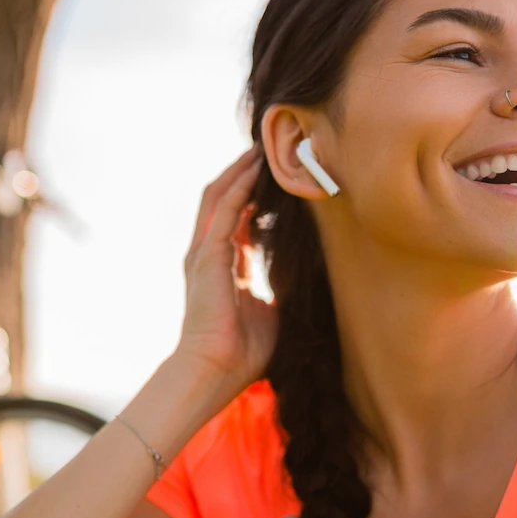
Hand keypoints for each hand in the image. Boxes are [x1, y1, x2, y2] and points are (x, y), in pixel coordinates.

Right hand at [174, 147, 277, 392]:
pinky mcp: (206, 256)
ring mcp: (204, 252)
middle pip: (224, 198)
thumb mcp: (273, 313)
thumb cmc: (243, 352)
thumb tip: (312, 280)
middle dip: (244, 172)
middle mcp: (210, 254)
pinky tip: (256, 170)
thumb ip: (283, 290)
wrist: (215, 370)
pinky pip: (223, 210)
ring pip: (219, 195)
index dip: (256, 196)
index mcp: (224, 266)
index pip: (238, 219)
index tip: (279, 177)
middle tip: (269, 148)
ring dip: (239, 170)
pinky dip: (239, 187)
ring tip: (261, 148)